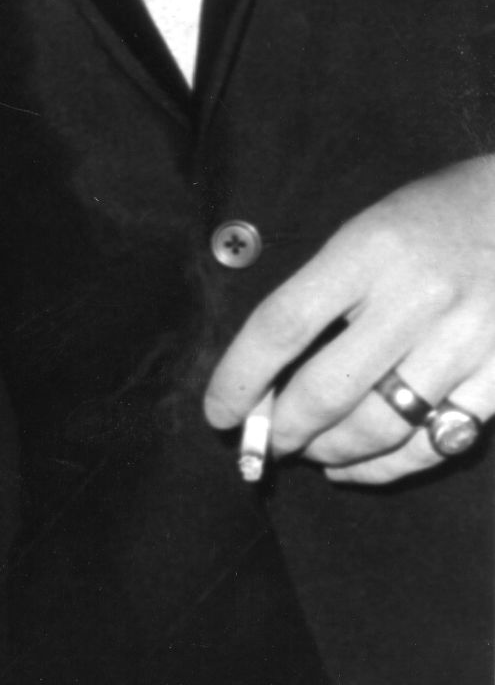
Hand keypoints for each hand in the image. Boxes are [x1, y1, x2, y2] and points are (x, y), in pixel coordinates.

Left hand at [204, 156, 494, 485]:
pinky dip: (389, 466)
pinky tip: (359, 466)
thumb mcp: (364, 231)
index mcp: (367, 252)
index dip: (238, 378)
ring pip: (382, 426)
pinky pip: (438, 441)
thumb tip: (267, 372)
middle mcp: (417, 299)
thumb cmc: (431, 218)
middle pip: (328, 388)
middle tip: (262, 442)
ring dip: (331, 452)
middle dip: (282, 428)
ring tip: (308, 452)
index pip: (281, 326)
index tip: (217, 411)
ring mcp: (468, 341)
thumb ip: (320, 293)